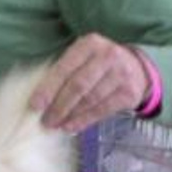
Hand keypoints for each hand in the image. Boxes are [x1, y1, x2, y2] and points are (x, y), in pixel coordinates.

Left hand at [29, 33, 149, 132]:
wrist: (137, 67)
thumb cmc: (97, 64)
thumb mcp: (82, 57)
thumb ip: (64, 71)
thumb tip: (40, 99)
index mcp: (89, 44)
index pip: (65, 68)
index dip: (48, 88)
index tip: (35, 105)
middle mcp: (107, 56)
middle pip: (77, 86)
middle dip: (58, 106)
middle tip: (45, 120)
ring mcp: (121, 74)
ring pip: (89, 100)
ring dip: (69, 116)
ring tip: (55, 125)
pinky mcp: (129, 92)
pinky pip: (101, 110)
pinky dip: (84, 120)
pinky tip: (71, 127)